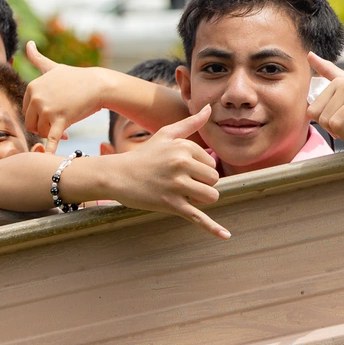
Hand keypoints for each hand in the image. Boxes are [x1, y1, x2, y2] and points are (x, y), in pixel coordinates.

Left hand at [23, 41, 114, 152]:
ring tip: (67, 128)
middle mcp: (36, 97)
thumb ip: (37, 59)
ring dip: (54, 134)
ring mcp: (47, 108)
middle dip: (46, 127)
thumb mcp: (54, 68)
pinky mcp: (60, 119)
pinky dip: (50, 150)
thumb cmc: (76, 78)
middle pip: (32, 124)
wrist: (98, 85)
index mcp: (31, 86)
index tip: (54, 115)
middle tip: (62, 124)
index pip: (27, 112)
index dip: (41, 117)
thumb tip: (27, 43)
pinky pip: (52, 139)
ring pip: (42, 132)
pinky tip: (49, 161)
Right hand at [103, 105, 227, 238]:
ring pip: (211, 196)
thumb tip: (210, 109)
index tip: (181, 169)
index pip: (211, 163)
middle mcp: (181, 164)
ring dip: (202, 198)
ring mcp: (176, 186)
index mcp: (183, 147)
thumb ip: (190, 123)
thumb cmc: (144, 155)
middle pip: (214, 180)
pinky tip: (225, 235)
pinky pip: (198, 217)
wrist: (117, 176)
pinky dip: (212, 227)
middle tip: (181, 183)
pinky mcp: (171, 204)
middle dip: (202, 184)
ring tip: (185, 195)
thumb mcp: (166, 135)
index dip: (200, 169)